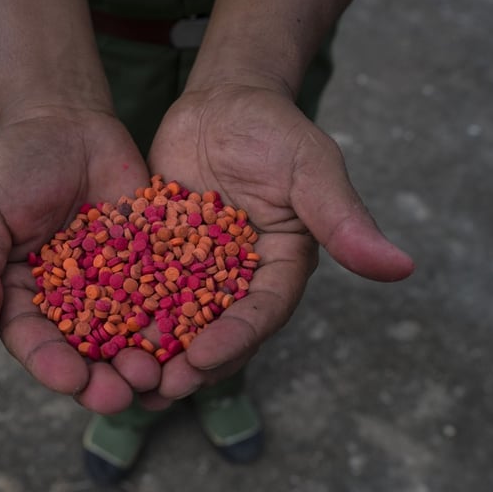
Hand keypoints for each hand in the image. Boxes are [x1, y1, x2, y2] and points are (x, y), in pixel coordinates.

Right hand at [0, 107, 160, 413]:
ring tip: (160, 375)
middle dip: (104, 380)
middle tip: (124, 394)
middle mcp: (69, 305)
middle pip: (86, 355)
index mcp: (22, 301)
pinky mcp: (152, 266)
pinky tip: (193, 335)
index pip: (34, 343)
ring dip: (144, 361)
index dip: (52, 366)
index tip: (72, 381)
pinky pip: (168, 296)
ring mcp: (114, 288)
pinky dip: (179, 319)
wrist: (68, 124)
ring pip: (130, 336)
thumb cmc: (14, 167)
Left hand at [147, 84, 414, 397]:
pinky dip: (119, 313)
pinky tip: (89, 334)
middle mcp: (238, 280)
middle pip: (215, 332)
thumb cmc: (274, 130)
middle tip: (156, 388)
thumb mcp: (311, 169)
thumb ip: (343, 220)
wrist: (223, 103)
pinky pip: (137, 290)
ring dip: (150, 352)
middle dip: (187, 363)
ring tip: (119, 377)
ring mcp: (196, 272)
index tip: (203, 359)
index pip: (260, 313)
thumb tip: (402, 268)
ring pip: (173, 322)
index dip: (234, 339)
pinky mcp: (157, 257)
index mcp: (280, 269)